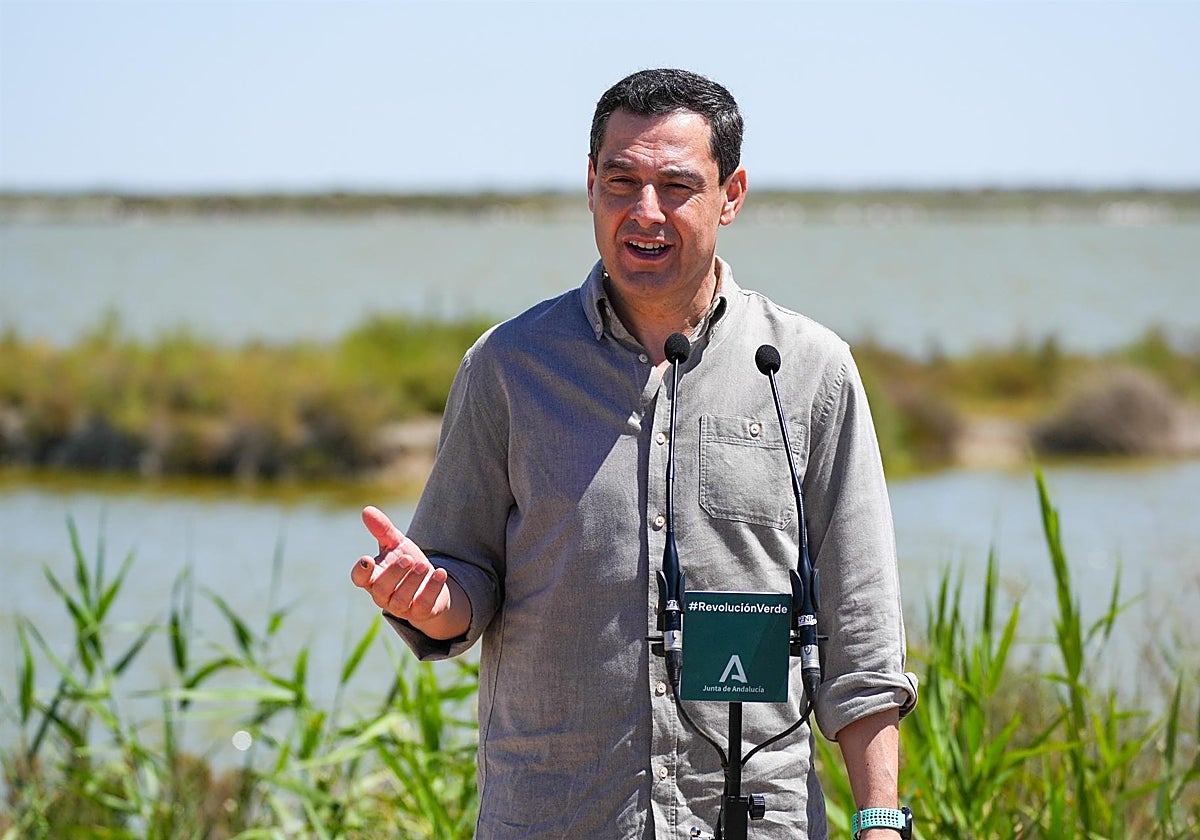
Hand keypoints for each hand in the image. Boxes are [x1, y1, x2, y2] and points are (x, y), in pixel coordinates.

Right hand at [350, 505, 469, 639]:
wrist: (431, 585)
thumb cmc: (407, 563)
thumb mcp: (397, 544)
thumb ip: (382, 530)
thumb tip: (367, 510)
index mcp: (374, 577)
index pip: (359, 578)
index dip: (361, 571)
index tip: (368, 559)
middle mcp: (383, 595)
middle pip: (381, 589)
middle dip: (394, 574)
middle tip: (408, 558)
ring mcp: (402, 607)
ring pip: (401, 600)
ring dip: (413, 581)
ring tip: (424, 564)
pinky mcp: (421, 613)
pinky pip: (424, 605)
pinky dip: (432, 589)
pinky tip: (441, 573)